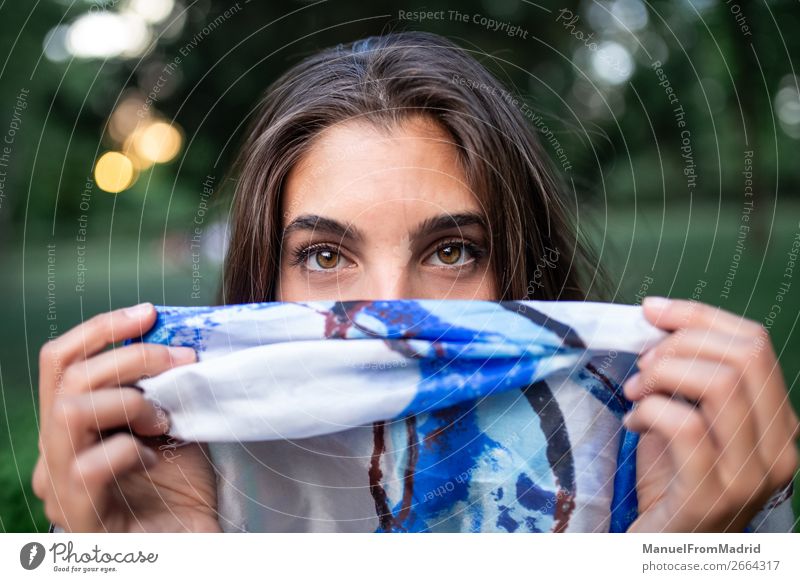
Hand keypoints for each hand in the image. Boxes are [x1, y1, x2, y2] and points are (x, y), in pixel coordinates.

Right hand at [33, 303, 220, 531]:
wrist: (192, 547)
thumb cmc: (181, 490)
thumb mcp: (170, 425)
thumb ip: (158, 387)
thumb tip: (171, 335)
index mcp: (72, 427)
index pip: (61, 362)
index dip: (101, 328)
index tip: (148, 313)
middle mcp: (55, 454)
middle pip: (68, 378)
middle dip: (131, 356)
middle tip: (181, 359)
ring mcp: (60, 487)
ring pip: (69, 413)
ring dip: (130, 402)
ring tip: (164, 420)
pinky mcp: (79, 517)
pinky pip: (90, 466)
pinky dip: (131, 452)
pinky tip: (156, 463)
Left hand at [622, 296, 799, 531]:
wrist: (665, 545)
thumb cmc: (674, 478)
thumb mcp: (690, 416)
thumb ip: (688, 373)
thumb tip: (658, 315)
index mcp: (780, 423)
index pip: (755, 343)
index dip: (699, 315)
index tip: (653, 311)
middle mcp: (780, 449)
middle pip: (742, 357)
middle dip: (679, 345)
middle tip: (642, 364)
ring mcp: (751, 476)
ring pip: (718, 385)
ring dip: (660, 376)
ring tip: (635, 392)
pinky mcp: (712, 495)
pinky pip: (683, 425)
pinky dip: (648, 411)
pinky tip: (632, 421)